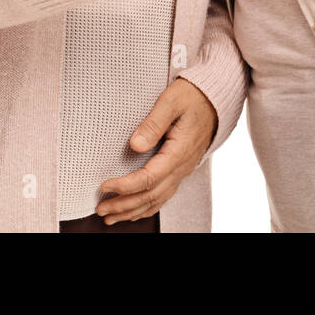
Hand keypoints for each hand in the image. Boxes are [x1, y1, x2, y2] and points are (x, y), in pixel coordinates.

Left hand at [95, 78, 217, 224]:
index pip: (149, 178)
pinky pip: (164, 196)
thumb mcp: (171, 102)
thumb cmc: (191, 96)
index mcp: (178, 152)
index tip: (105, 186)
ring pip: (157, 200)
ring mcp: (182, 171)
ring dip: (132, 211)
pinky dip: (147, 208)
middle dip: (124, 205)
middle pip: (151, 196)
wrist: (214, 99)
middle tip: (100, 209)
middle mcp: (181, 167)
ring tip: (110, 218)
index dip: (125, 186)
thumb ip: (153, 124)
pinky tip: (133, 212)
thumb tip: (134, 145)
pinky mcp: (180, 169)